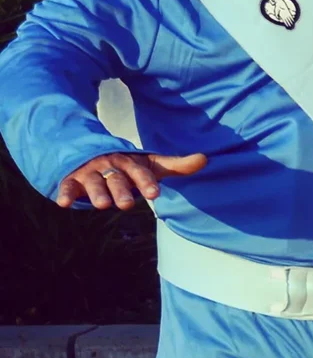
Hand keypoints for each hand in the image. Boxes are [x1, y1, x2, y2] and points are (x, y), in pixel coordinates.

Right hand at [55, 149, 206, 211]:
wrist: (93, 152)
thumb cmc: (129, 165)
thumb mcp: (151, 164)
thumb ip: (176, 165)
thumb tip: (205, 159)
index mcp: (130, 163)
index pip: (141, 173)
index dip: (147, 182)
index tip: (155, 193)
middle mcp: (110, 167)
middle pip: (117, 180)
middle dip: (122, 191)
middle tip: (127, 204)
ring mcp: (90, 172)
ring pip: (93, 183)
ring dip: (97, 194)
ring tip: (102, 205)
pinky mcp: (72, 179)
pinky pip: (68, 186)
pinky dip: (65, 194)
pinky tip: (63, 204)